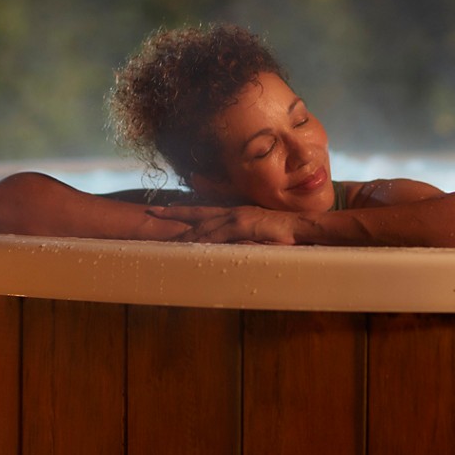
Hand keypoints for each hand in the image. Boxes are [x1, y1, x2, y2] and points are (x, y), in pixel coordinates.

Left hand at [146, 205, 298, 243]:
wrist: (303, 227)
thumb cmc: (284, 232)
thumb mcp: (258, 232)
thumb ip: (241, 236)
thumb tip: (227, 244)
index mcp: (234, 212)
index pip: (202, 210)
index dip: (180, 210)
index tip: (161, 209)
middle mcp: (233, 212)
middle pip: (197, 214)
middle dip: (173, 215)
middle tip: (152, 213)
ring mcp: (238, 218)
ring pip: (205, 226)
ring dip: (185, 233)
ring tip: (165, 238)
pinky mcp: (245, 226)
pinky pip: (220, 234)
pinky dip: (205, 240)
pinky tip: (192, 245)